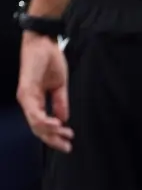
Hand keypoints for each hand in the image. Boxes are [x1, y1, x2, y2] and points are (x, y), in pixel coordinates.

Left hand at [16, 33, 72, 152]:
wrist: (43, 42)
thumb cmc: (50, 60)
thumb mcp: (60, 85)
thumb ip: (61, 103)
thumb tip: (64, 119)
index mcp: (35, 100)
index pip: (42, 124)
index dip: (54, 136)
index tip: (68, 143)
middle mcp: (28, 100)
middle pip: (37, 128)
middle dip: (52, 140)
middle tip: (67, 147)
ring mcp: (26, 96)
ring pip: (35, 123)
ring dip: (51, 132)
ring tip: (65, 134)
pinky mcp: (26, 90)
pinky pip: (34, 111)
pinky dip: (44, 120)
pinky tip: (56, 124)